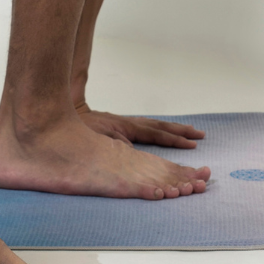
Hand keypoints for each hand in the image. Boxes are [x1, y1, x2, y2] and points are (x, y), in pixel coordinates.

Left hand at [76, 102, 206, 149]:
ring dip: (172, 129)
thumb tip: (132, 149)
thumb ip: (116, 143)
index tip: (192, 143)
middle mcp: (129, 123)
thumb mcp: (96, 138)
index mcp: (126, 126)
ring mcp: (124, 124)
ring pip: (154, 125)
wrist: (63, 113)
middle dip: (181, 131)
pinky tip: (164, 133)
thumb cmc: (77, 127)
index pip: (156, 133)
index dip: (175, 139)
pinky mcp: (118, 126)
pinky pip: (146, 128)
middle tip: (200, 135)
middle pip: (160, 126)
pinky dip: (159, 130)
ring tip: (189, 132)